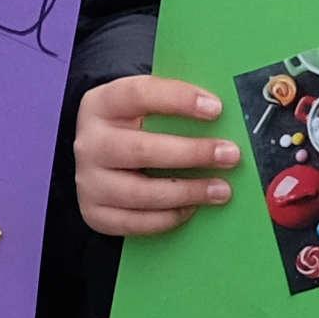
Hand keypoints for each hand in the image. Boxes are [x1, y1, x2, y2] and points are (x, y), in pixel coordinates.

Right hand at [71, 73, 237, 238]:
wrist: (99, 158)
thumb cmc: (134, 127)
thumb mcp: (143, 106)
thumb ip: (174, 105)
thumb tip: (222, 115)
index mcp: (101, 104)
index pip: (138, 95)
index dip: (178, 100)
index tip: (216, 109)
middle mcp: (89, 142)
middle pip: (141, 150)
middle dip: (192, 154)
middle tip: (230, 155)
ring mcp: (88, 181)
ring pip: (141, 192)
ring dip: (188, 191)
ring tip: (222, 189)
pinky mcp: (94, 213)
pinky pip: (136, 222)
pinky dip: (169, 217)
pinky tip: (193, 207)